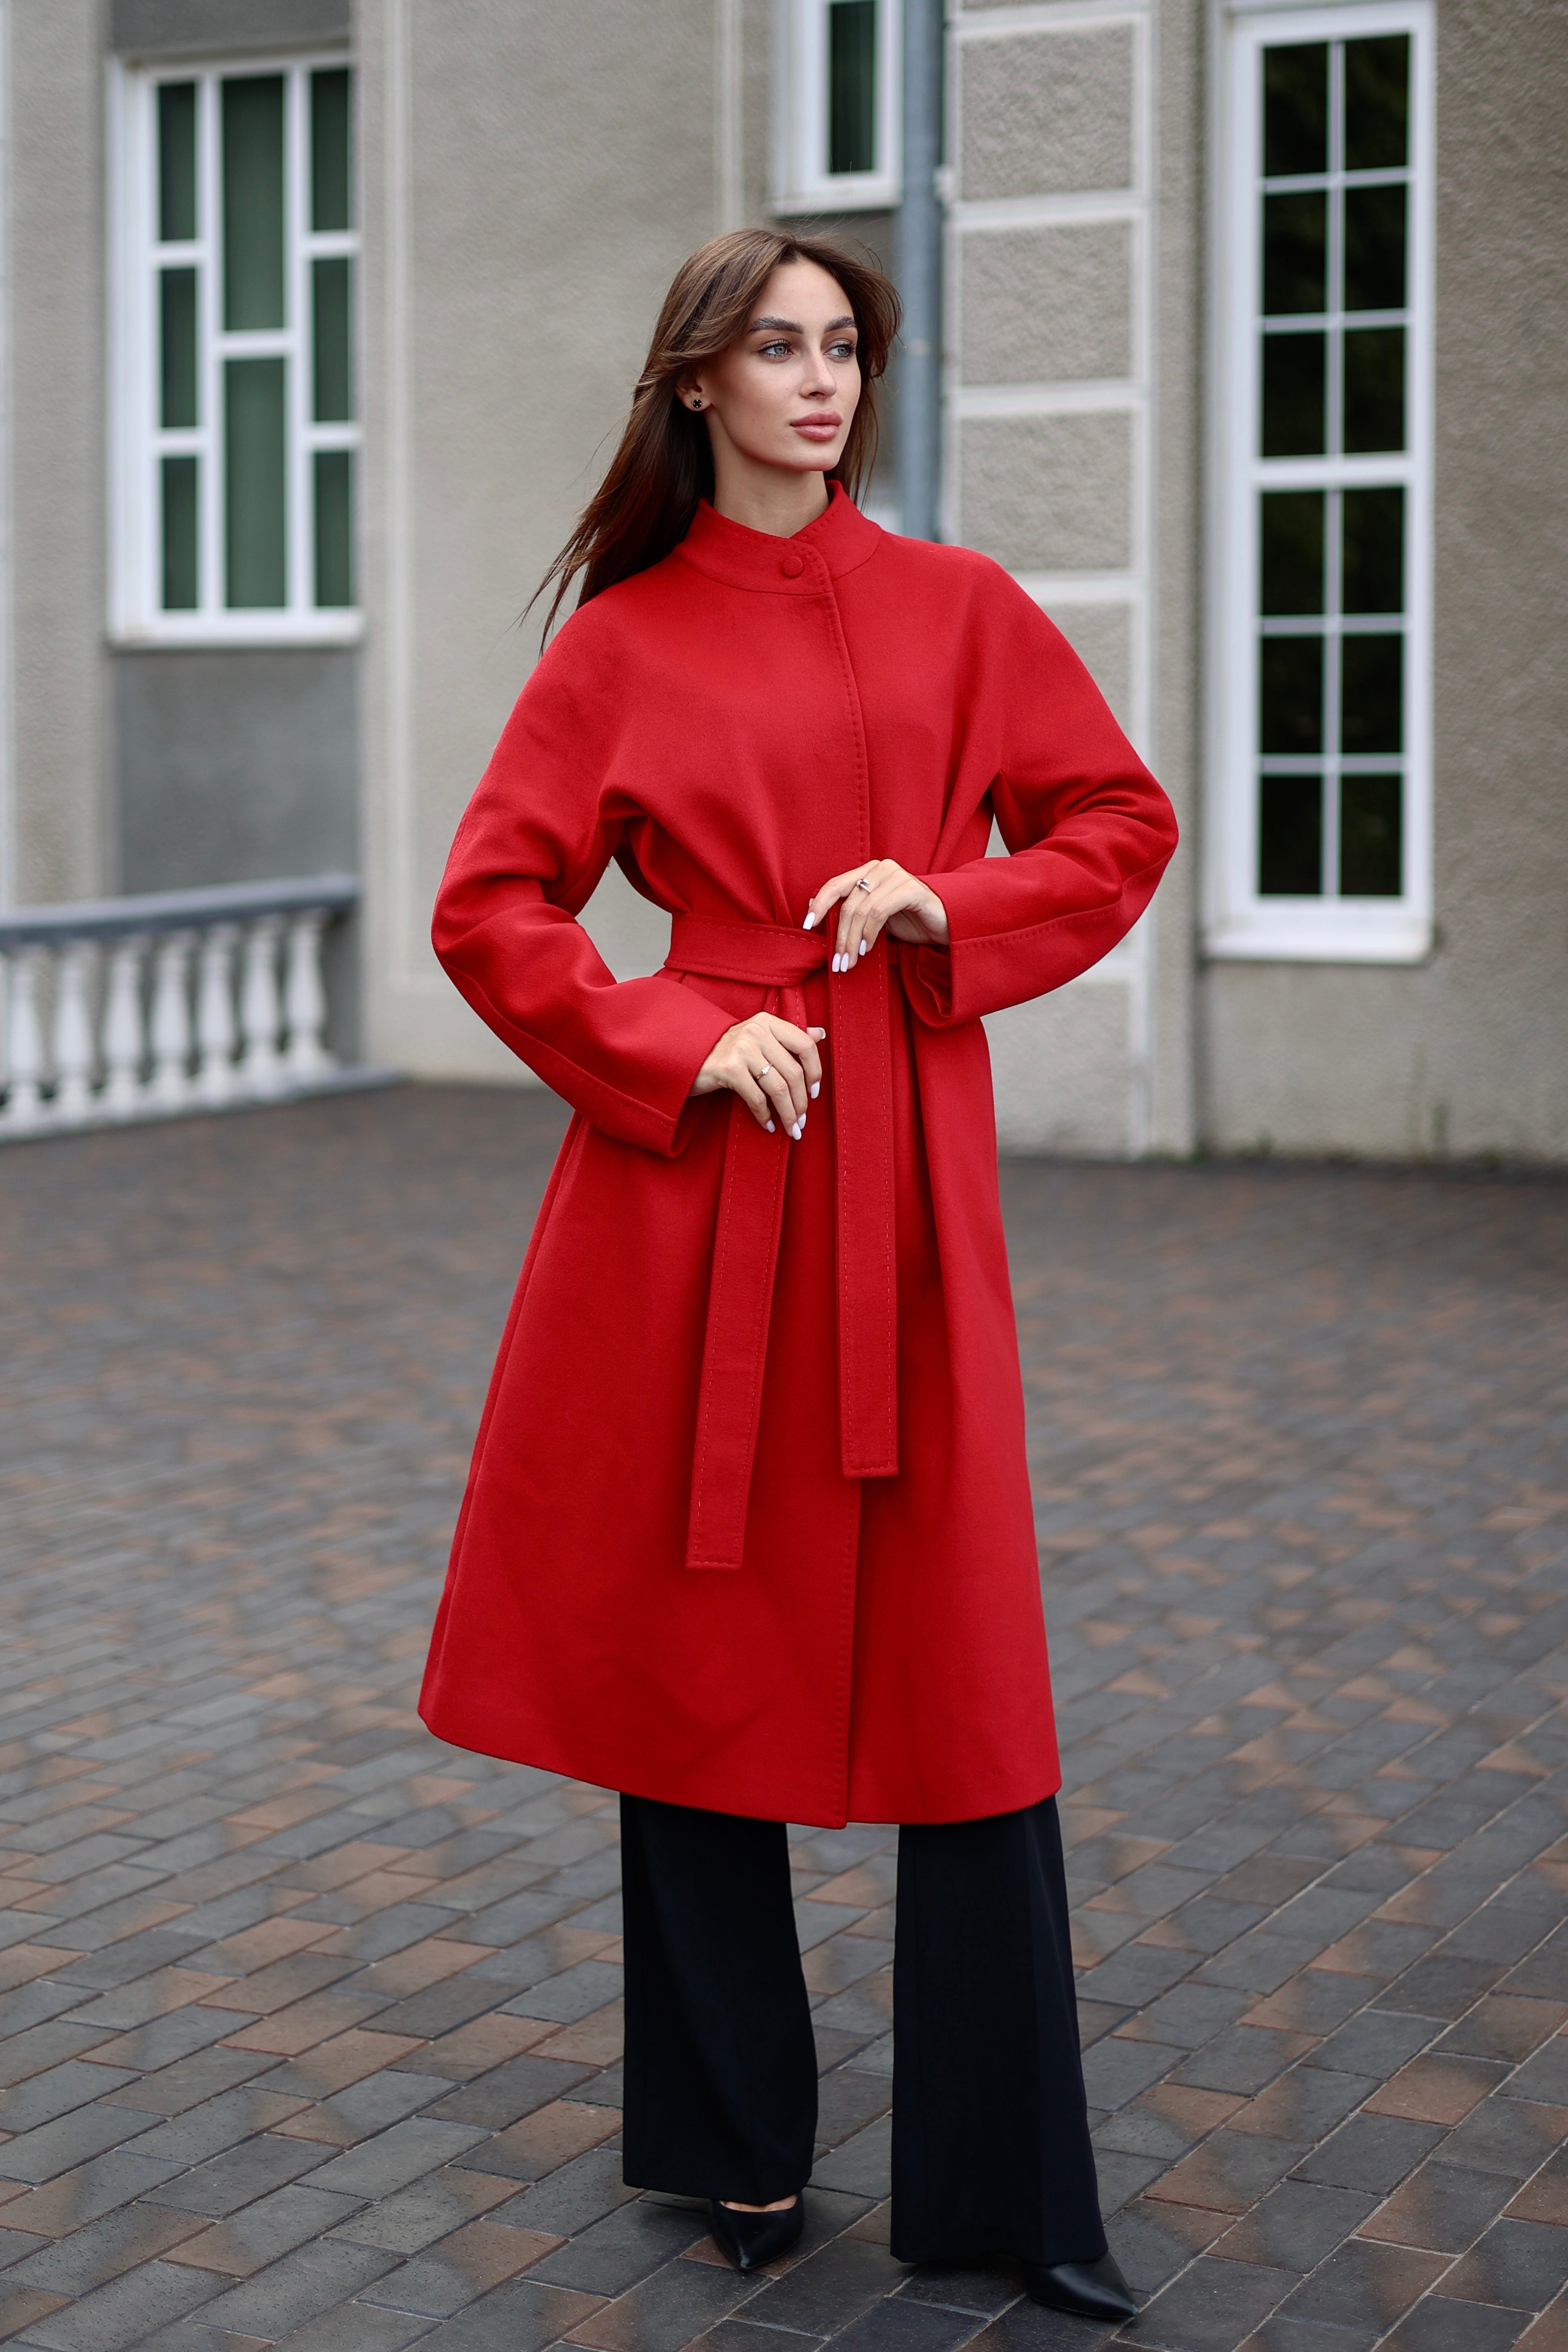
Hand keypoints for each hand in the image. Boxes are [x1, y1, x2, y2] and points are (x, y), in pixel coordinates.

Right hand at [690, 1013, 825, 1138]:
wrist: (686, 1055)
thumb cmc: (726, 1051)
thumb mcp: (758, 1037)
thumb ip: (788, 1036)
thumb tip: (820, 1034)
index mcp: (767, 1022)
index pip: (805, 1045)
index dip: (815, 1072)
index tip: (814, 1092)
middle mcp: (756, 1032)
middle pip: (793, 1072)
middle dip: (801, 1102)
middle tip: (802, 1121)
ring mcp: (742, 1049)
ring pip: (778, 1088)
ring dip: (788, 1114)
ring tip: (791, 1128)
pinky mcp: (729, 1069)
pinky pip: (757, 1099)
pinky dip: (765, 1116)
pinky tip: (769, 1125)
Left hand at [803, 859, 949, 970]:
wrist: (945, 925)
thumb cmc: (909, 921)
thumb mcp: (873, 918)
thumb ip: (849, 911)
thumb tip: (813, 909)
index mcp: (869, 871)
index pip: (835, 884)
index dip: (818, 904)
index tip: (807, 925)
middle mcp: (881, 868)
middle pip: (846, 902)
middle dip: (839, 936)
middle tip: (837, 962)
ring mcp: (897, 875)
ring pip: (861, 909)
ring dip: (852, 940)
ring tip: (851, 961)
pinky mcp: (911, 889)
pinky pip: (879, 912)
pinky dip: (870, 933)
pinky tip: (868, 949)